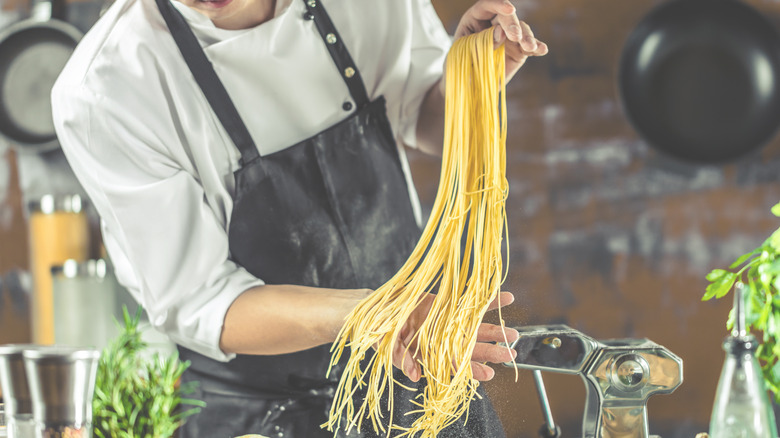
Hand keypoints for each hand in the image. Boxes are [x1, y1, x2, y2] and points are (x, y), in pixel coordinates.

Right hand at [393, 291, 518, 381]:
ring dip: (496, 331)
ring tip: (514, 334)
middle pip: (472, 349)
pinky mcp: (449, 305)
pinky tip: (506, 298)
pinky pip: (472, 304)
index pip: (454, 366)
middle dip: (492, 352)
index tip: (489, 374)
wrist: (380, 309)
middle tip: (512, 354)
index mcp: (431, 355)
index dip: (471, 370)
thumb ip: (402, 359)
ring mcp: (448, 323)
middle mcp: (444, 341)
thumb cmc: (381, 333)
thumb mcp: (387, 346)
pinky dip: (489, 302)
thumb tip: (415, 376)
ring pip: (476, 329)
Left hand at [454, 0, 548, 81]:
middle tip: (516, 37)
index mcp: (475, 19)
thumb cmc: (459, 66)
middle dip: (513, 25)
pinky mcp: (518, 51)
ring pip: (521, 30)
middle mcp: (493, 24)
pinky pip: (529, 47)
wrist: (465, 85)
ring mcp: (507, 37)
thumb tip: (500, 32)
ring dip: (527, 37)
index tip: (510, 9)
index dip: (499, 5)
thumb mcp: (464, 54)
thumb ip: (481, 43)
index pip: (487, 6)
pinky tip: (542, 50)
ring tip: (530, 47)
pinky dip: (536, 48)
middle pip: (506, 17)